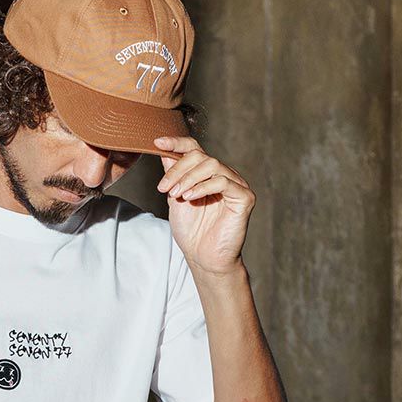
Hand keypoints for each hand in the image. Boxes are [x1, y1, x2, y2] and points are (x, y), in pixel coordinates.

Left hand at [152, 134, 253, 276]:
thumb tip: (162, 150)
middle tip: (165, 187)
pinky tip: (190, 198)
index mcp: (207, 174)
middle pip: (201, 156)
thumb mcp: (176, 198)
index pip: (194, 148)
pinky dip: (204, 187)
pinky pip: (223, 182)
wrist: (204, 258)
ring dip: (189, 178)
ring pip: (212, 165)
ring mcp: (235, 185)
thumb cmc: (192, 232)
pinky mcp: (244, 197)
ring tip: (177, 195)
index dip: (176, 142)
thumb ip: (172, 175)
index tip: (157, 142)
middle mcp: (223, 175)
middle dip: (179, 169)